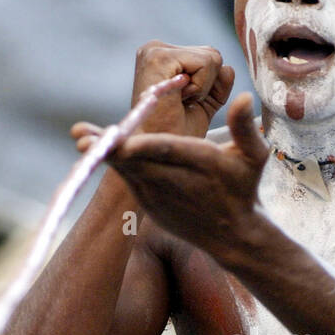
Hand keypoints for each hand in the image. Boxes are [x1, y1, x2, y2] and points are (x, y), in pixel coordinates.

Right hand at [69, 41, 235, 153]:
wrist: (160, 158)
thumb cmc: (177, 135)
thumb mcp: (204, 104)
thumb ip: (219, 83)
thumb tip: (228, 67)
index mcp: (162, 55)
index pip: (208, 57)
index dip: (208, 87)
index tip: (184, 104)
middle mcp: (154, 47)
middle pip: (212, 55)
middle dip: (207, 86)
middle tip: (182, 105)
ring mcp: (154, 50)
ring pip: (212, 58)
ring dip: (203, 88)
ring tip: (179, 103)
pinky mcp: (159, 57)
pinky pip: (206, 63)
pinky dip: (201, 88)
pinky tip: (179, 100)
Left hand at [84, 92, 269, 260]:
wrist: (230, 236)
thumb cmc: (242, 189)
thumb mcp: (254, 159)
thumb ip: (245, 128)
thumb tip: (241, 98)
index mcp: (201, 164)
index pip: (169, 152)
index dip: (144, 146)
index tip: (122, 139)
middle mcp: (176, 182)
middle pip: (138, 162)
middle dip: (110, 148)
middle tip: (83, 136)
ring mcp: (159, 195)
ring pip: (126, 170)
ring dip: (103, 153)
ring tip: (80, 136)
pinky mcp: (147, 202)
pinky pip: (126, 179)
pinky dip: (111, 163)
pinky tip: (94, 146)